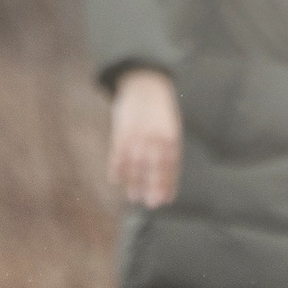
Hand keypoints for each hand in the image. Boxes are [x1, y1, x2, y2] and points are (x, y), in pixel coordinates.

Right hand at [107, 68, 181, 208]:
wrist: (144, 82)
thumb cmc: (160, 110)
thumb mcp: (171, 127)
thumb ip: (169, 151)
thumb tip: (167, 180)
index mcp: (170, 137)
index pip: (170, 166)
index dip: (167, 185)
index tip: (165, 201)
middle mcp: (154, 138)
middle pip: (153, 168)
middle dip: (152, 188)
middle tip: (151, 204)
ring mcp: (136, 135)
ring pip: (134, 165)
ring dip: (133, 183)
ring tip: (134, 198)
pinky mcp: (121, 132)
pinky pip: (117, 154)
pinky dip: (116, 169)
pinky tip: (116, 181)